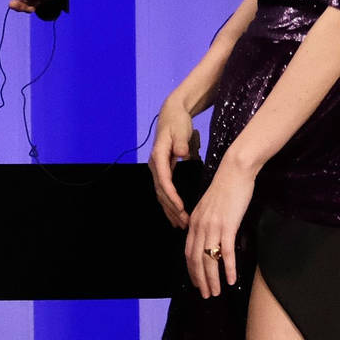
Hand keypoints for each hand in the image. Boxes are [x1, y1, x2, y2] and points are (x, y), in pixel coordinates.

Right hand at [148, 96, 198, 229]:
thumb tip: (182, 153)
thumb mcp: (181, 129)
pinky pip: (164, 192)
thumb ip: (181, 142)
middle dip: (172, 209)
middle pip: (161, 192)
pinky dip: (169, 205)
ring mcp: (157, 169)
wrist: (171, 115)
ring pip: (161, 195)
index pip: (164, 180)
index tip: (180, 208)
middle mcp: (155, 165)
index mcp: (158, 156)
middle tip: (184, 223)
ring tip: (181, 225)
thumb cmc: (177, 122)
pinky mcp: (162, 171)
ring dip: (170, 211)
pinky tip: (175, 216)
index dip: (171, 196)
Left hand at [184, 159, 253, 297]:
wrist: (235, 171)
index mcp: (194, 222)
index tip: (196, 283)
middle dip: (200, 280)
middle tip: (206, 295)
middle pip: (196, 260)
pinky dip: (228, 268)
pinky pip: (226, 252)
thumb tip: (205, 236)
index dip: (192, 271)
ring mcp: (213, 226)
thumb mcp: (209, 206)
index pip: (188, 252)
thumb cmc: (226, 187)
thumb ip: (205, 222)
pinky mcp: (228, 225)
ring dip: (213, 279)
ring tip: (216, 292)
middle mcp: (200, 226)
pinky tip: (231, 280)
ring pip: (209, 259)